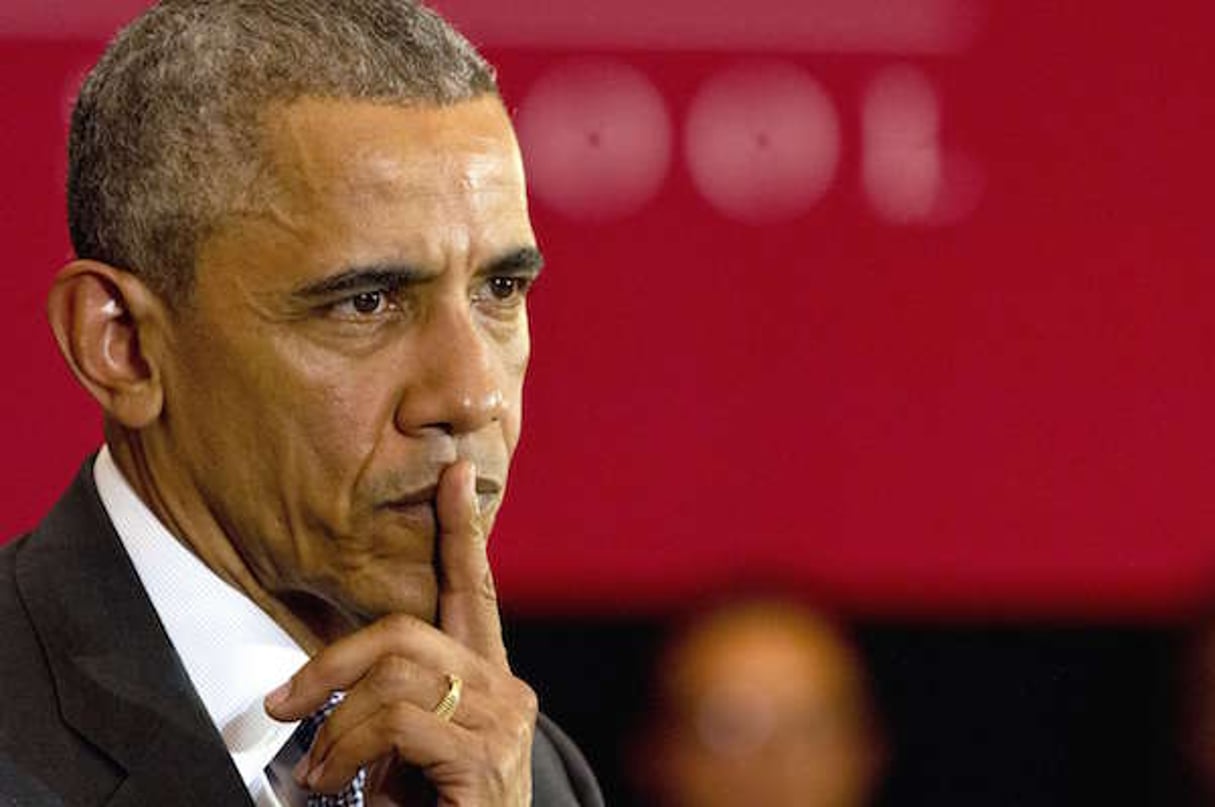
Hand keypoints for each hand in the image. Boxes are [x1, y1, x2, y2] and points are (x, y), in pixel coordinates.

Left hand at [265, 461, 537, 805]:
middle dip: (332, 662)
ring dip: (337, 725)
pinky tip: (340, 785)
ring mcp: (503, 721)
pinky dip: (350, 750)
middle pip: (409, 631)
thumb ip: (391, 710)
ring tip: (318, 774)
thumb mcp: (408, 756)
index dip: (462, 530)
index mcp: (489, 679)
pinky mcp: (486, 755)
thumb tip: (325, 696)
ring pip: (399, 675)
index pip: (476, 590)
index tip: (454, 471)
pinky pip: (400, 721)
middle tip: (283, 705)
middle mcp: (507, 689)